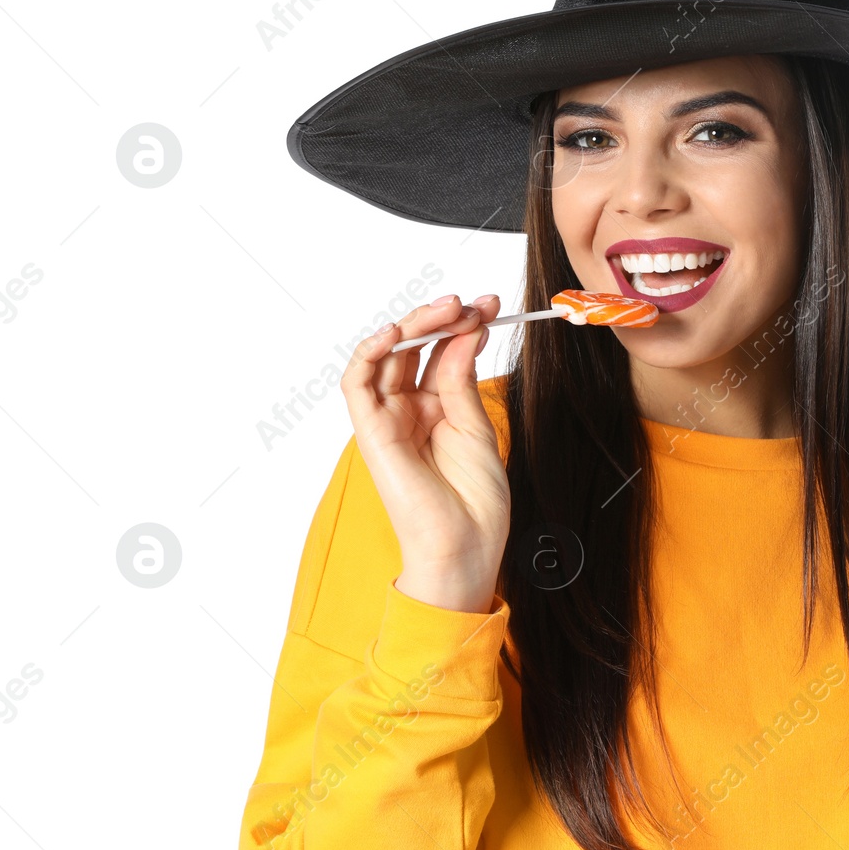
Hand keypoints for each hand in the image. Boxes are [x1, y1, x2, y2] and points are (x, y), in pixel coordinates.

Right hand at [340, 293, 509, 612]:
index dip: (463, 325)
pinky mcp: (371, 432)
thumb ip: (462, 379)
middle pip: (413, 349)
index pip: (441, 353)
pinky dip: (371, 353)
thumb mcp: (476, 427)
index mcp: (436, 409)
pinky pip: (357, 384)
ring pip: (386, 357)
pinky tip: (397, 333)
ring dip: (413, 325)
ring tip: (446, 310)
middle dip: (441, 318)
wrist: (465, 545)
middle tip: (471, 303)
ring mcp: (388, 420)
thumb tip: (466, 332)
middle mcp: (408, 410)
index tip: (491, 307)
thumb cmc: (475, 500)